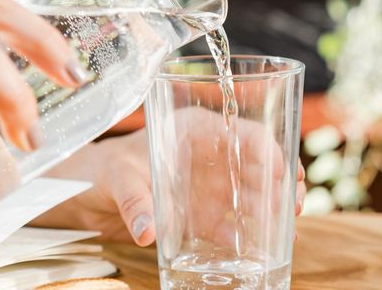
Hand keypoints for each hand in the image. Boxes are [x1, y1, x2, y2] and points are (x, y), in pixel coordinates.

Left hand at [33, 122, 306, 246]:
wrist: (87, 192)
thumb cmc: (102, 169)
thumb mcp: (117, 178)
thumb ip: (133, 202)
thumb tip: (146, 231)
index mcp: (195, 130)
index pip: (243, 132)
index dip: (268, 150)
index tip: (282, 173)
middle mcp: (210, 157)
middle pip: (259, 165)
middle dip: (282, 184)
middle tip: (295, 207)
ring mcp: (210, 187)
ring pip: (253, 196)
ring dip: (273, 212)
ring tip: (288, 232)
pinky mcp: (203, 216)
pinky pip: (233, 226)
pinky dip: (249, 239)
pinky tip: (264, 251)